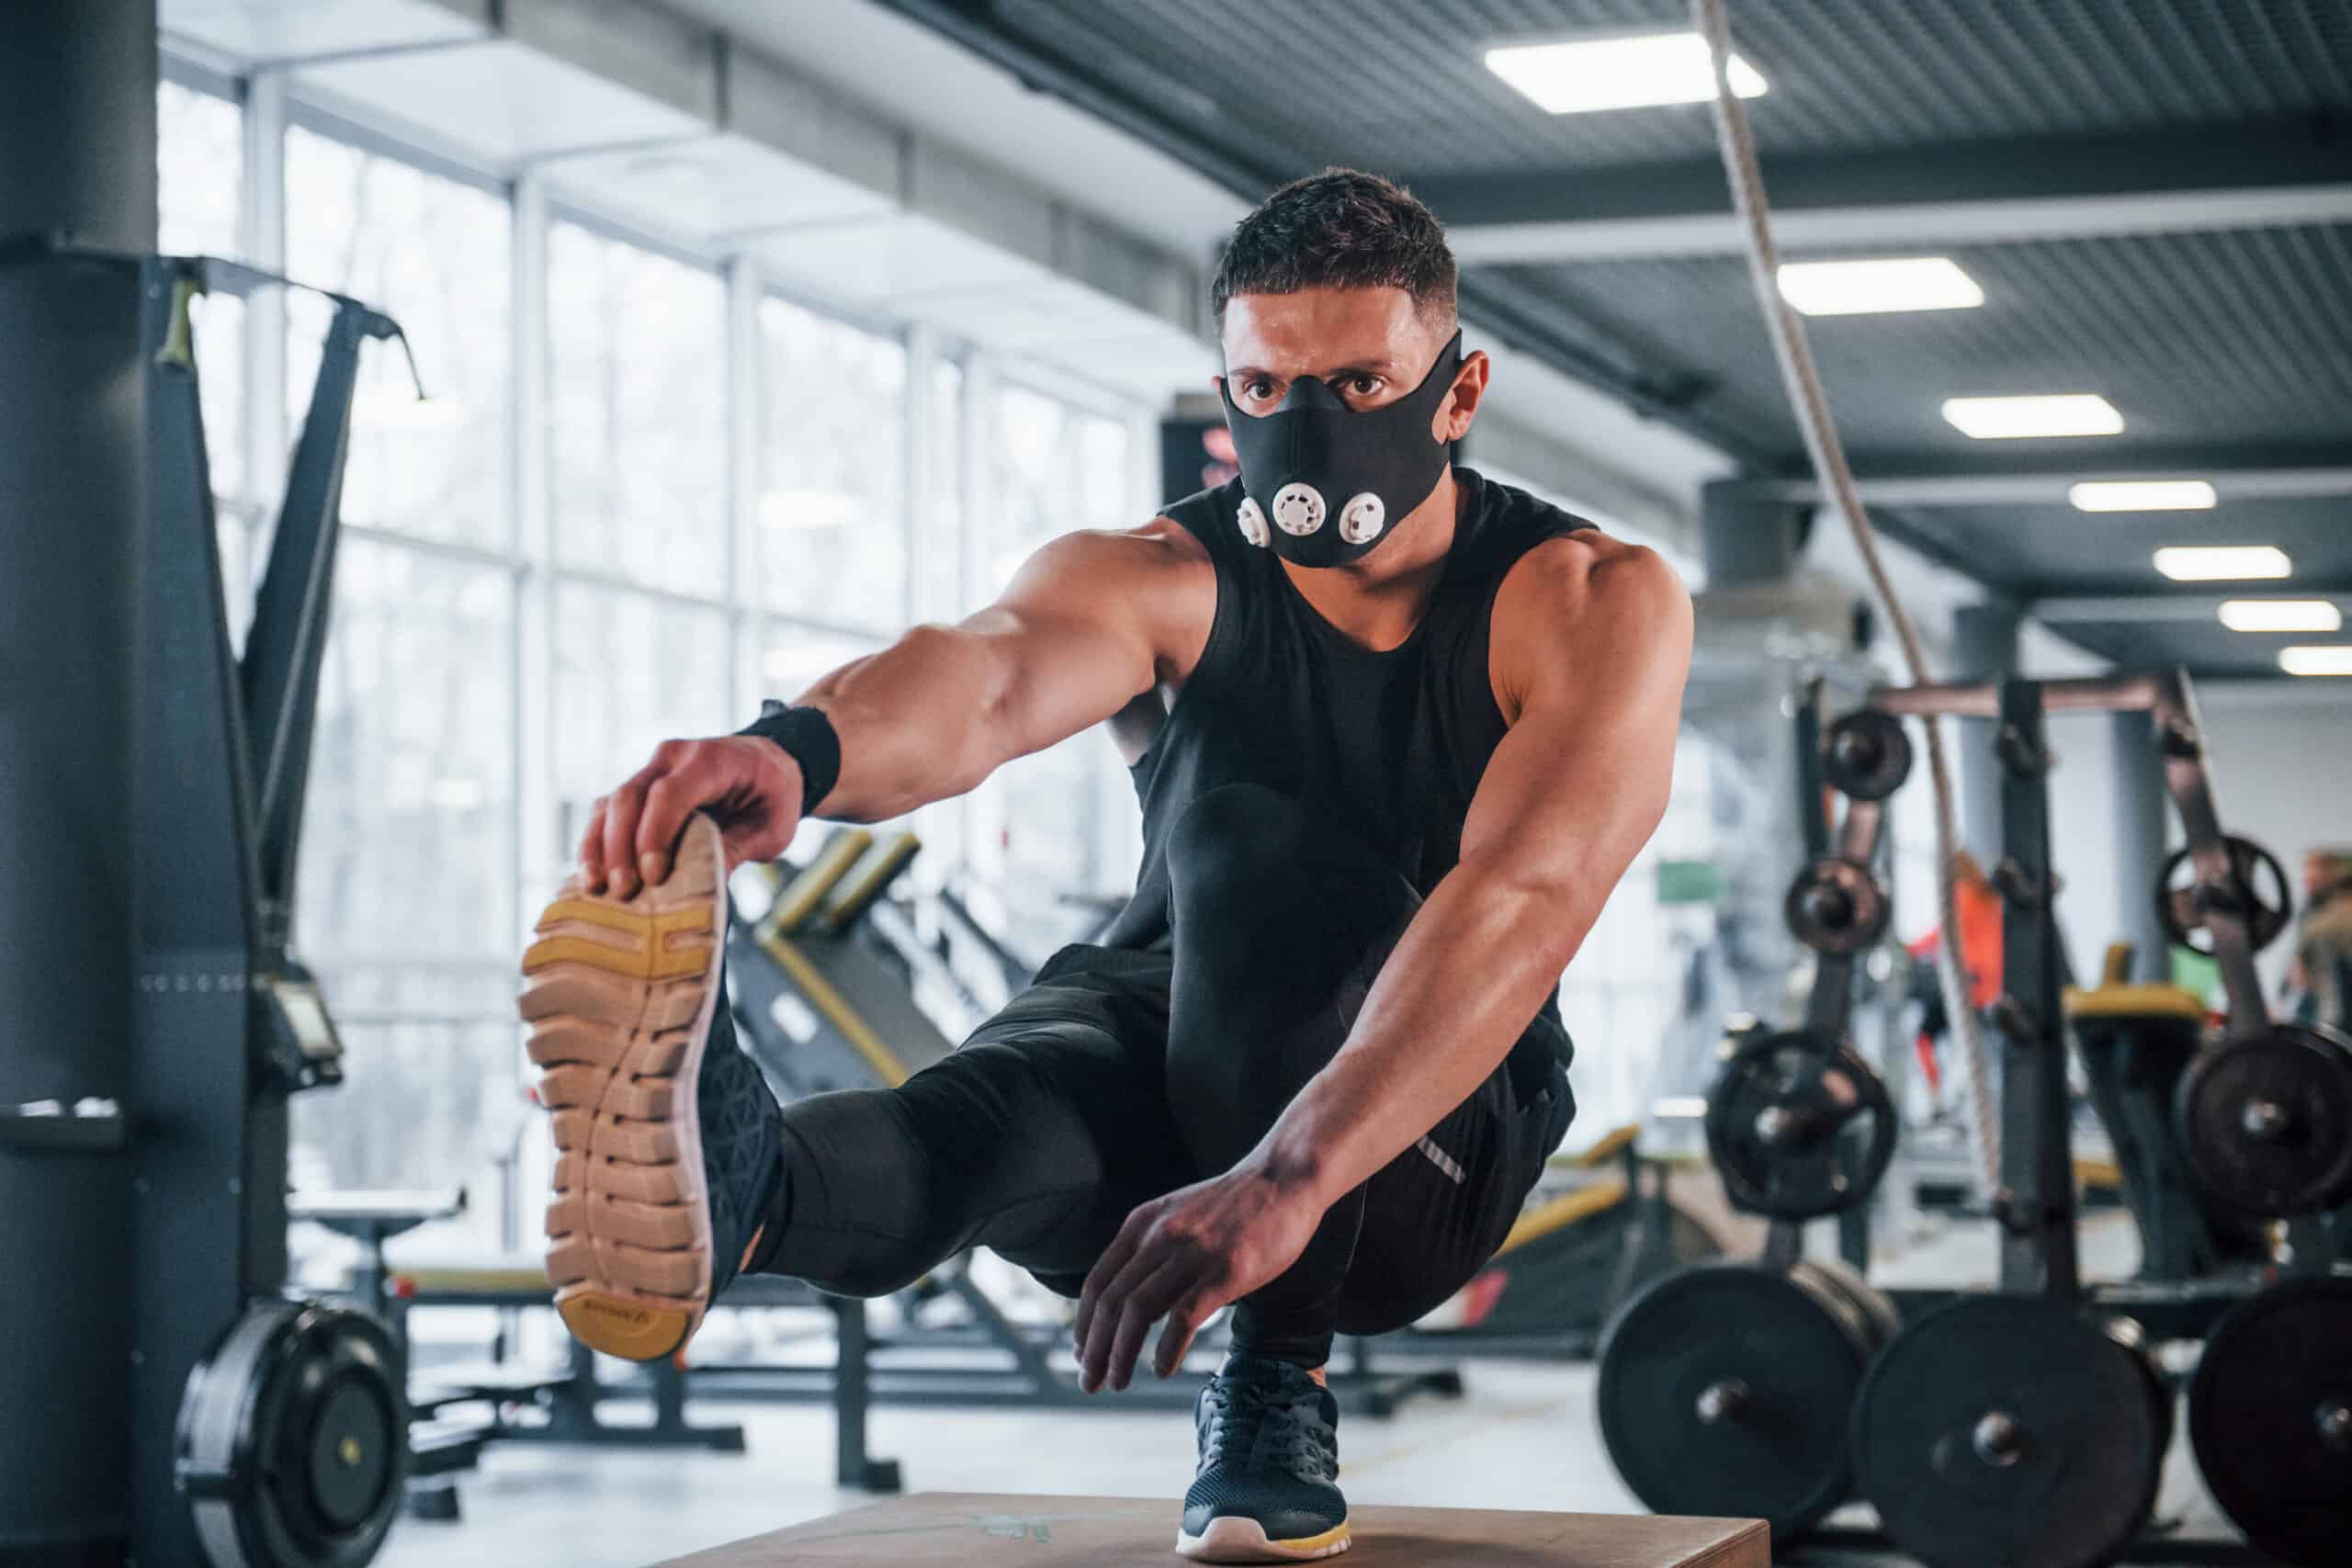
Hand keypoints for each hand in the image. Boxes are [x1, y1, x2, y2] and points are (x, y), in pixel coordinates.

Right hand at [579, 737, 804, 896]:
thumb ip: (737, 851)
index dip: (655, 834)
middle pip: (630, 796)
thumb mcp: (772, 828)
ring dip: (598, 847)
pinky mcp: (638, 789)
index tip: (653, 875)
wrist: (768, 763)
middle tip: (623, 891)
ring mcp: (650, 769)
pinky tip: (593, 877)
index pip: (670, 793)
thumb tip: (700, 891)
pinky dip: (597, 844)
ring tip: (594, 888)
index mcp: (712, 760)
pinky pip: (606, 813)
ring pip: (610, 803)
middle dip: (620, 846)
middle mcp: (673, 757)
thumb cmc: (774, 795)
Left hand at [1073, 1161, 1326, 1392]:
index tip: (1082, 1355)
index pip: (1097, 1282)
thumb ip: (1151, 1248)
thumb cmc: (1233, 1205)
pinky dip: (1167, 1350)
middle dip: (1094, 1349)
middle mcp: (1160, 1236)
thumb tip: (1130, 1298)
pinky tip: (1161, 1369)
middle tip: (1089, 1382)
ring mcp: (1192, 1252)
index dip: (1084, 1324)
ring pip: (1139, 1311)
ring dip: (1121, 1354)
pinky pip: (1183, 1317)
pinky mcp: (1226, 1270)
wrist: (1283, 1177)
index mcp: (1142, 1223)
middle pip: (1111, 1302)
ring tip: (1117, 1382)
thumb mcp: (1176, 1215)